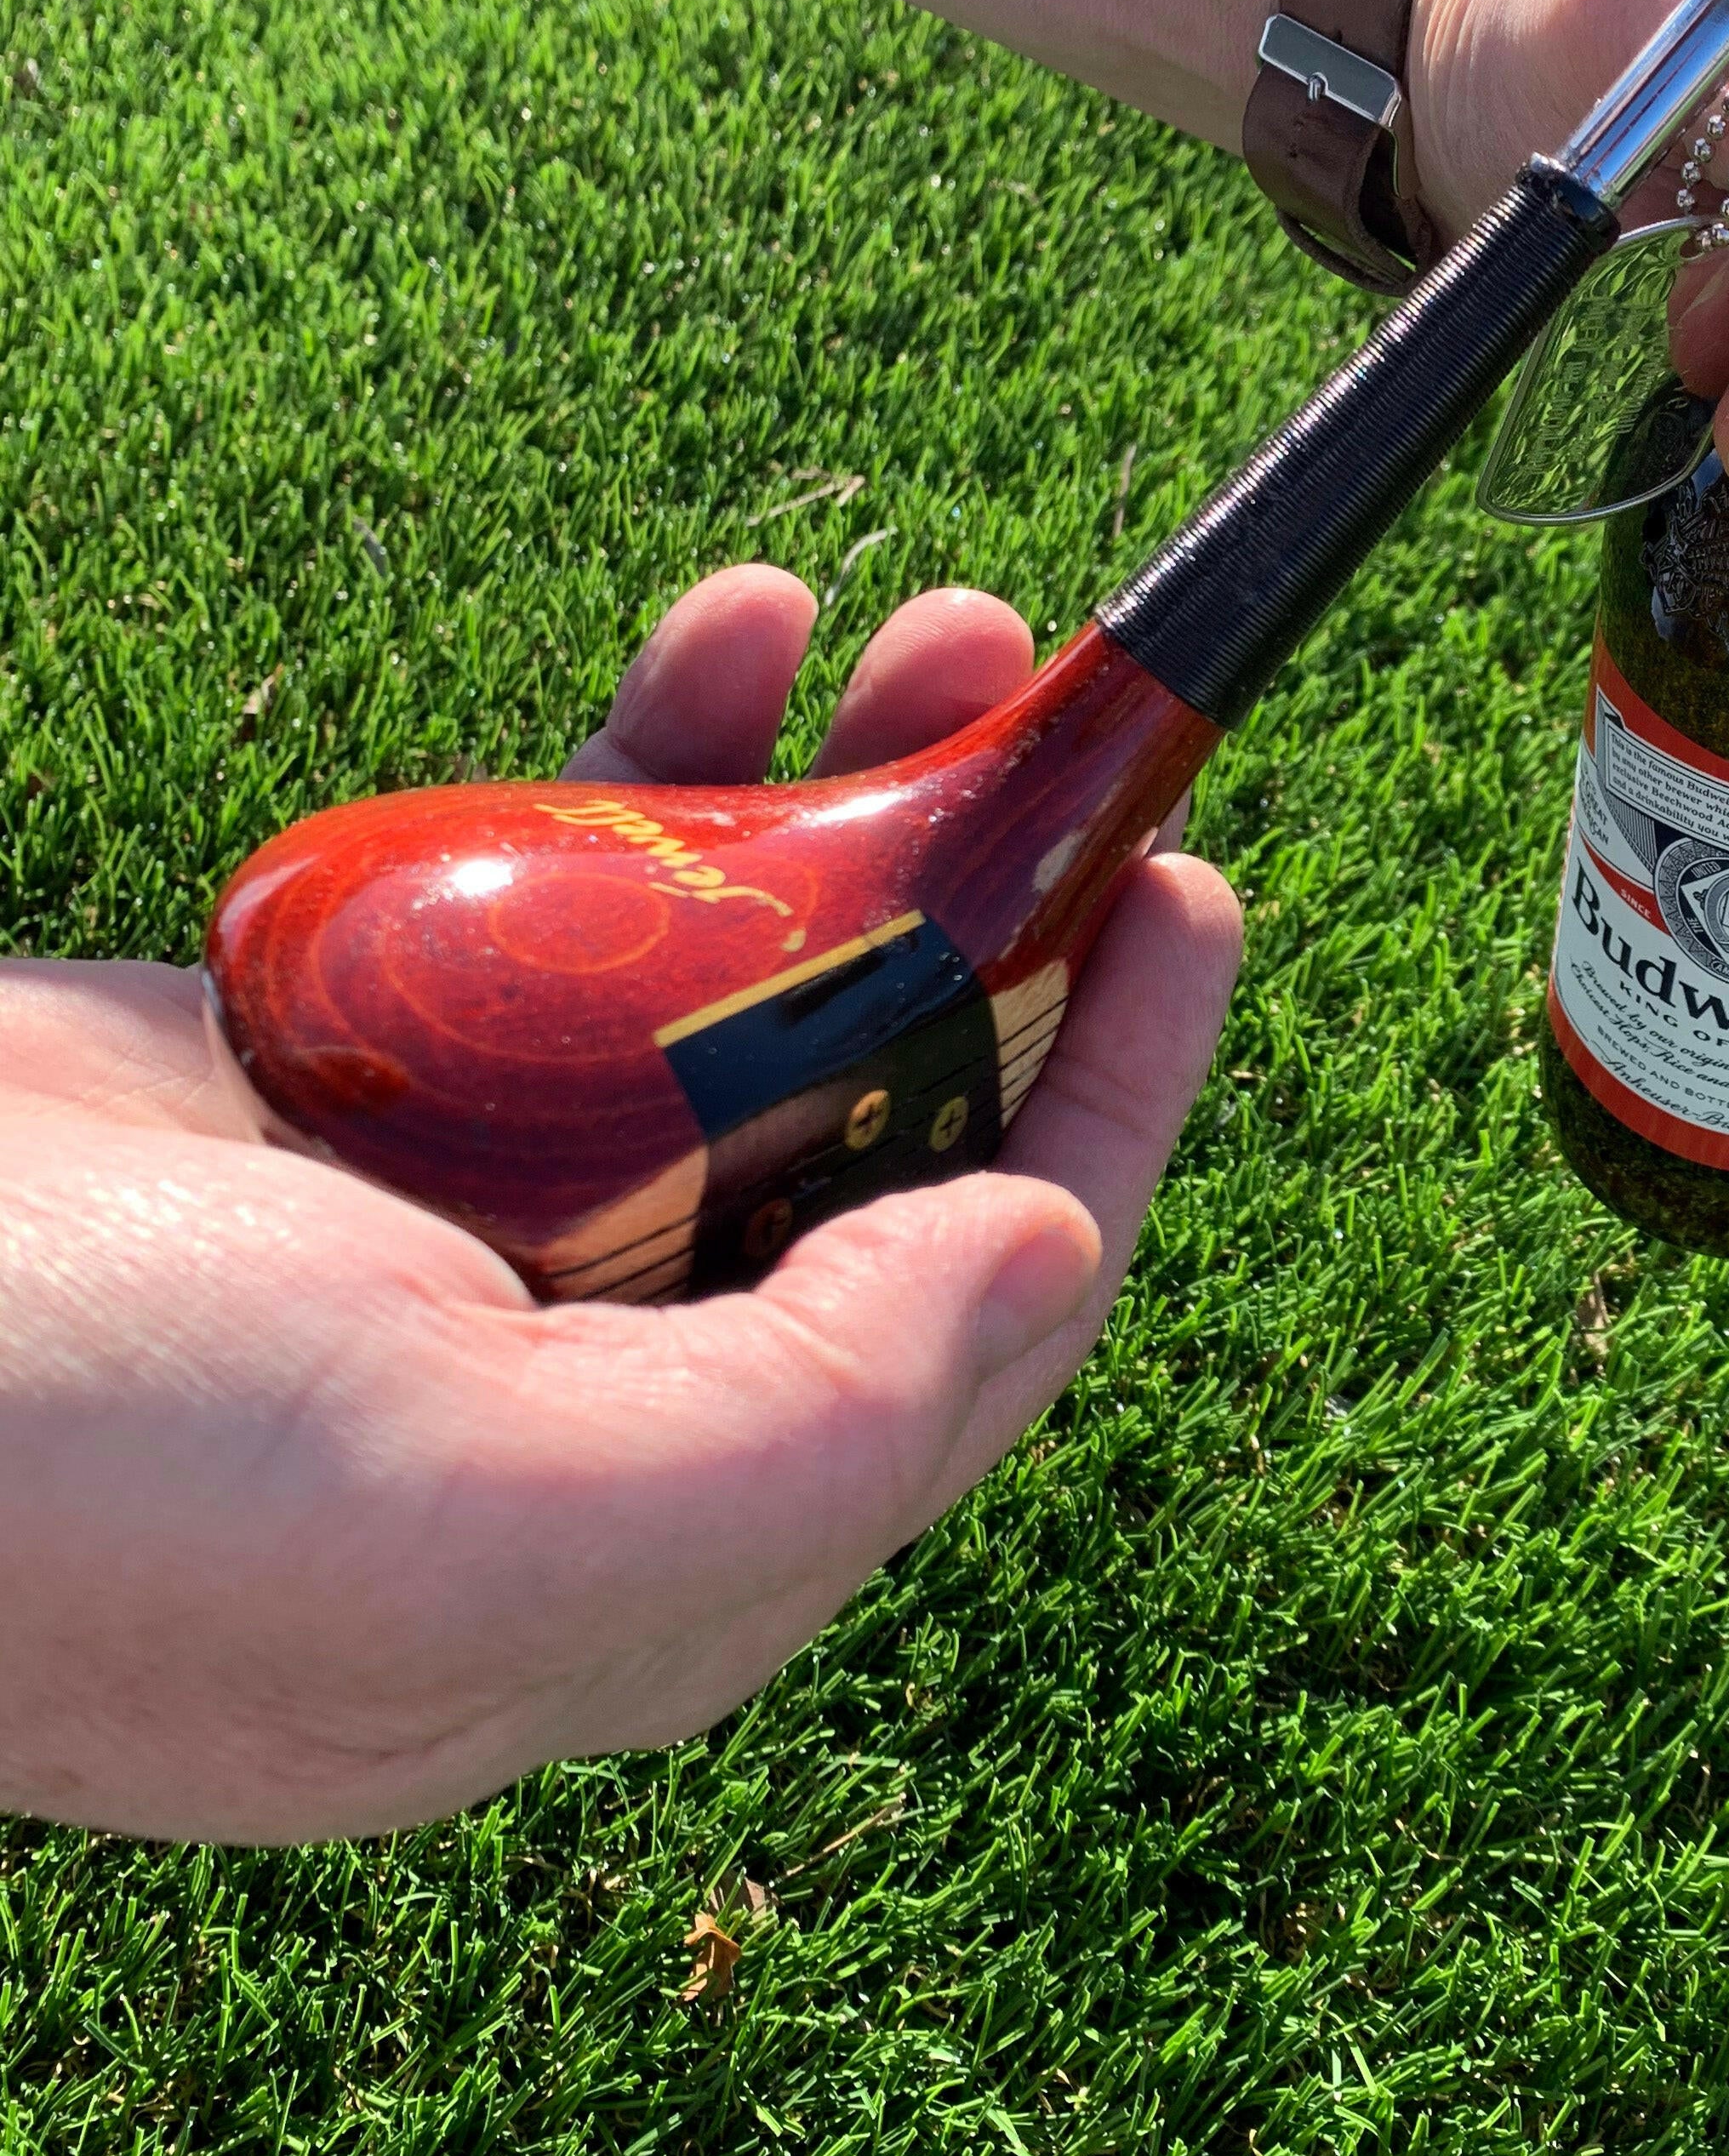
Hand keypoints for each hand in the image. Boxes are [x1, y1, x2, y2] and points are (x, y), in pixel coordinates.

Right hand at [0, 569, 1239, 1844]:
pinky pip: (559, 901)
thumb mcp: (481, 1518)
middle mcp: (597, 1377)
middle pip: (880, 1119)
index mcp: (667, 1531)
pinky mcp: (357, 1068)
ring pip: (736, 985)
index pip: (976, 1311)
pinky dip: (648, 762)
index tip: (1191, 893)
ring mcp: (475, 1210)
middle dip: (992, 912)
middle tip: (1061, 720)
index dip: (1111, 1100)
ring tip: (926, 624)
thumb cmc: (86, 1475)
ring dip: (845, 801)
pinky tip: (722, 632)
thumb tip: (1046, 1258)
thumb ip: (808, 1423)